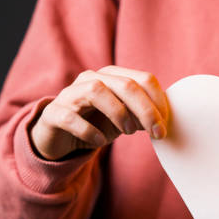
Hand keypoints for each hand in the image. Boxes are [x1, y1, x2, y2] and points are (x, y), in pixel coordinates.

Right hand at [30, 66, 168, 160]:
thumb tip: (161, 122)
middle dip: (146, 111)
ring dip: (118, 112)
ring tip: (128, 132)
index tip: (165, 125)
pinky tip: (99, 142)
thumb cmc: (96, 124)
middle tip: (157, 133)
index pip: (143, 79)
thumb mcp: (124, 120)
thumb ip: (141, 116)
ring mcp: (70, 94)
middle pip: (126, 85)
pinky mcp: (53, 113)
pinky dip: (89, 131)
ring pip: (97, 90)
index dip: (159, 102)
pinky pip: (71, 117)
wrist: (60, 137)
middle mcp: (91, 78)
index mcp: (113, 76)